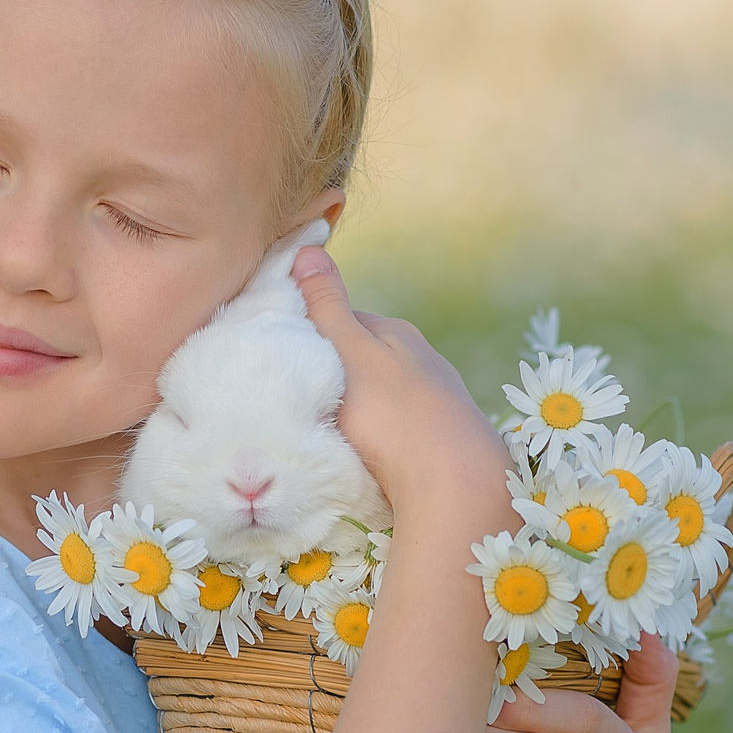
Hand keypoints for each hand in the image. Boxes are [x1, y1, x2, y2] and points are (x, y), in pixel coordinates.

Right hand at [289, 245, 508, 517]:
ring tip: (324, 433)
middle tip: (294, 399)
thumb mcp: (349, 352)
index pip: (342, 319)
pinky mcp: (437, 442)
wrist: (453, 484)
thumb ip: (326, 306)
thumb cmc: (393, 414)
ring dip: (353, 410)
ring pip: (378, 397)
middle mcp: (420, 360)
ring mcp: (432, 402)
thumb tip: (307, 248)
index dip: (307, 335)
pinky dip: (375, 437)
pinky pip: (394, 430)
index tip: (280, 357)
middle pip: (360, 360)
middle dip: (330, 374)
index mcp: (396, 332)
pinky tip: (361, 456)